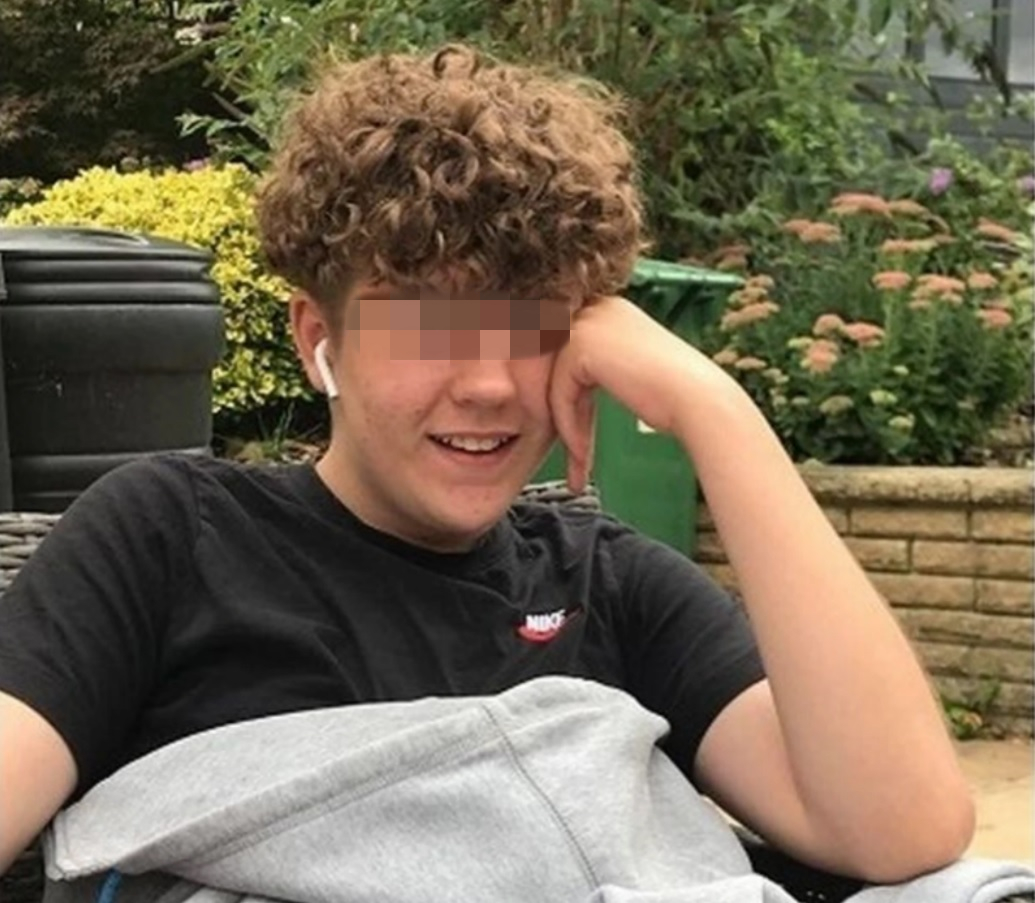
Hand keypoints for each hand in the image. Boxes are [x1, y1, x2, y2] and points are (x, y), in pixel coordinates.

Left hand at [548, 295, 713, 491]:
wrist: (698, 398)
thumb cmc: (676, 394)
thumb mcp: (629, 369)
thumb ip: (598, 366)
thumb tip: (566, 383)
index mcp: (609, 309)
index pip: (567, 355)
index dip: (565, 397)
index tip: (573, 434)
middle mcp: (596, 308)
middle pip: (555, 367)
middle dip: (558, 410)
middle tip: (571, 452)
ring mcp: (587, 323)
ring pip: (553, 381)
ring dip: (563, 423)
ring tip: (577, 460)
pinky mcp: (580, 345)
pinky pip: (558, 391)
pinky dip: (567, 424)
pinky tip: (581, 451)